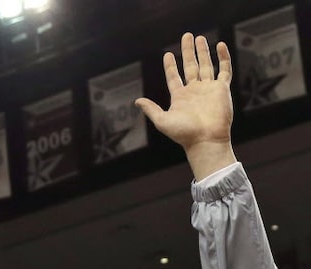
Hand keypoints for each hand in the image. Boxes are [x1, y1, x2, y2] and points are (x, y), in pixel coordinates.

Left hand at [135, 33, 235, 179]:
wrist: (205, 140)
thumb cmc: (184, 134)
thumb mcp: (162, 121)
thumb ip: (151, 110)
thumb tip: (137, 101)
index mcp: (179, 97)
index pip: (174, 77)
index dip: (170, 66)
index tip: (167, 55)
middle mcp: (194, 91)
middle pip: (190, 66)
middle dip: (188, 52)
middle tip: (186, 36)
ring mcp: (208, 89)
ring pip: (206, 65)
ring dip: (203, 52)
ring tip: (199, 38)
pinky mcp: (222, 89)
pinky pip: (224, 69)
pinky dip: (223, 57)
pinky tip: (220, 46)